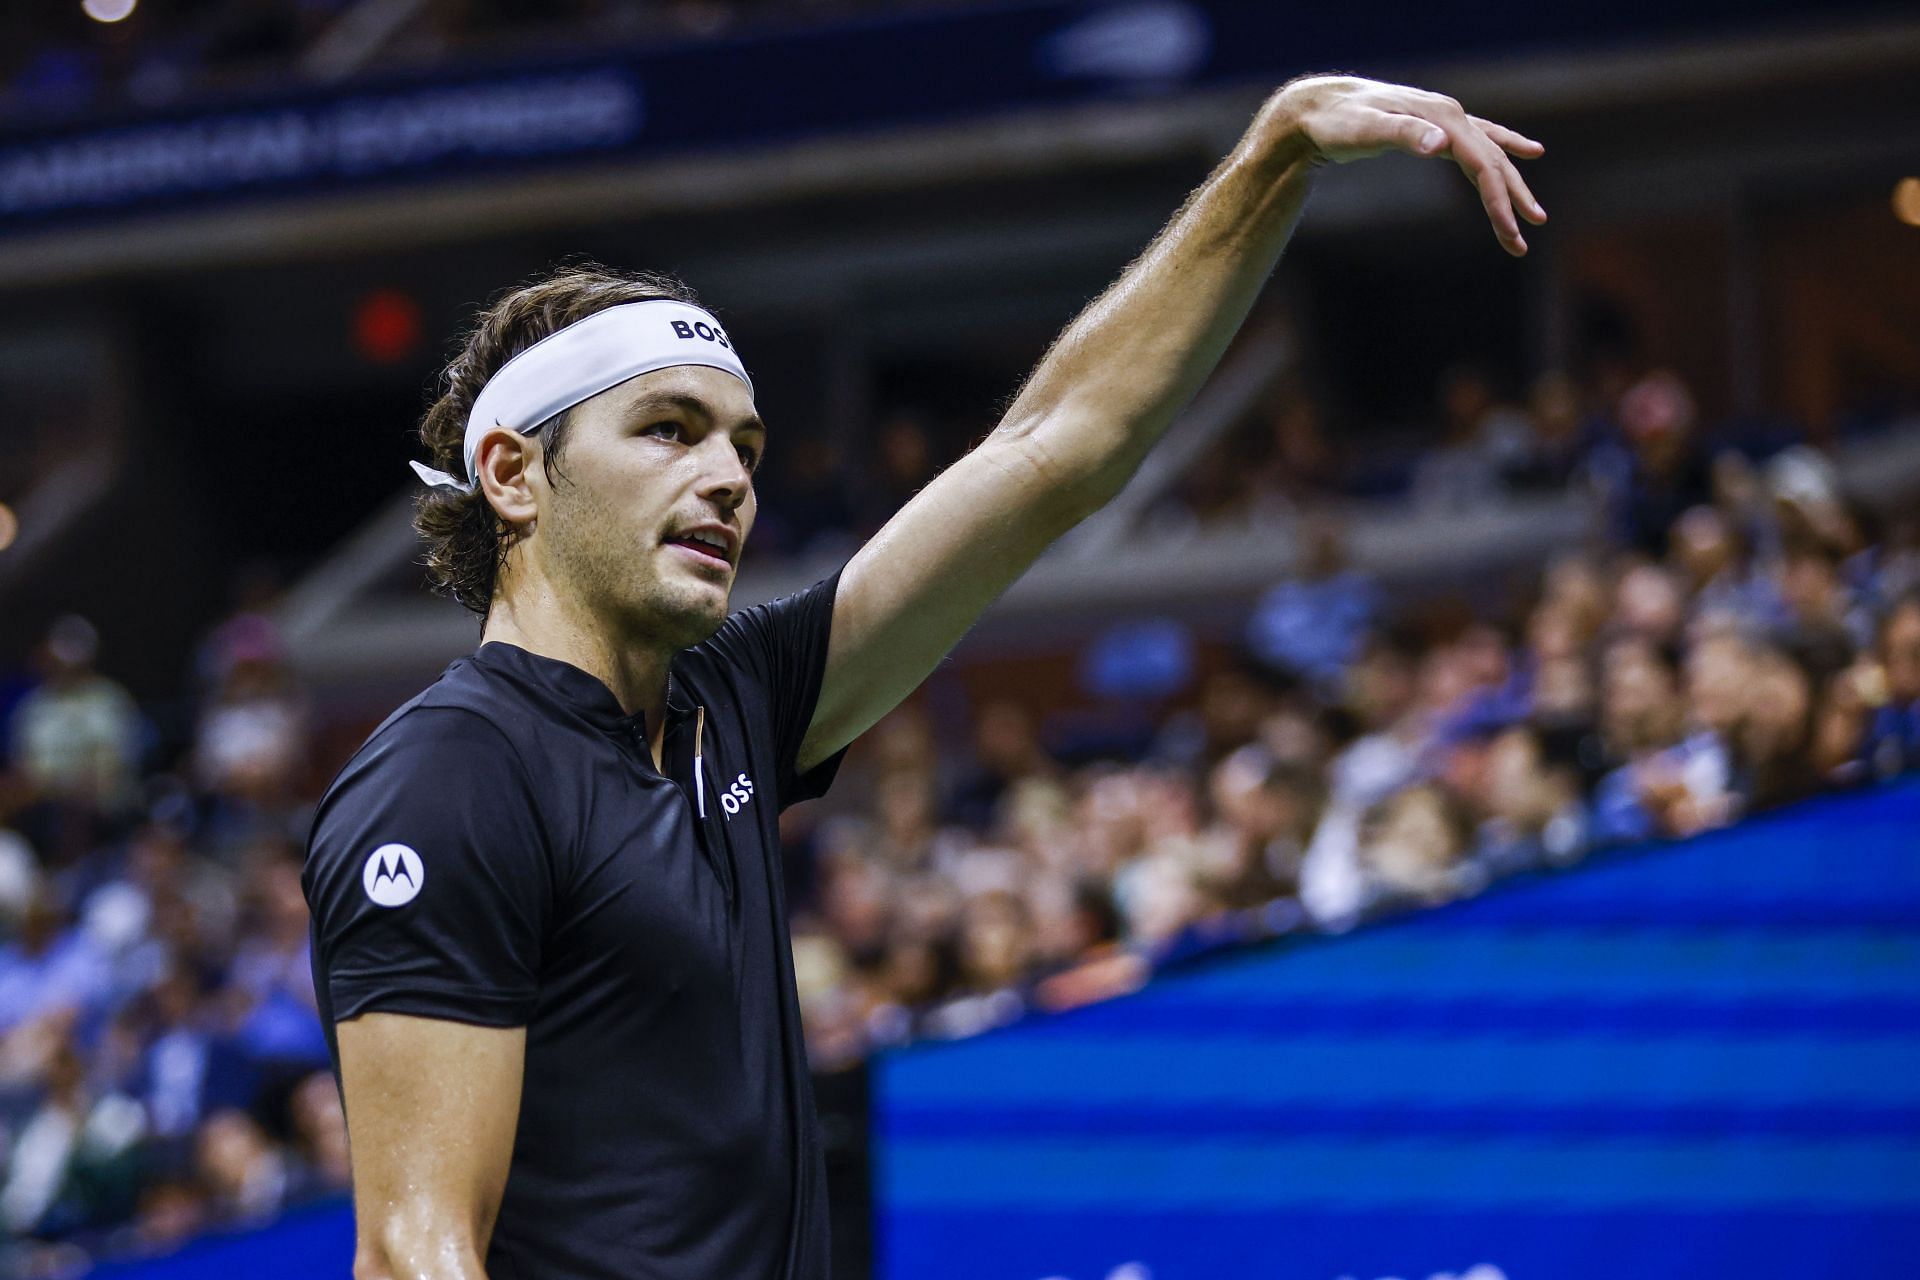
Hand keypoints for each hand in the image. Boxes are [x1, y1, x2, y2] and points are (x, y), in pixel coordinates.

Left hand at [1266, 74, 1547, 256]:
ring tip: (1534, 216)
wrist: (1318, 107)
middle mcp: (1451, 116)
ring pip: (1491, 154)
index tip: (1510, 236)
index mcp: (1444, 119)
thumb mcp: (1366, 131)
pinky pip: (1482, 139)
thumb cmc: (1339, 123)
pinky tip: (1530, 151)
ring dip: (1512, 186)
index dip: (1499, 202)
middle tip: (1521, 244)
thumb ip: (1404, 134)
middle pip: (1494, 163)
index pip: (1484, 165)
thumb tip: (1441, 144)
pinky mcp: (1436, 127)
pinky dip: (1507, 146)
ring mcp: (1445, 120)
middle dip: (1510, 204)